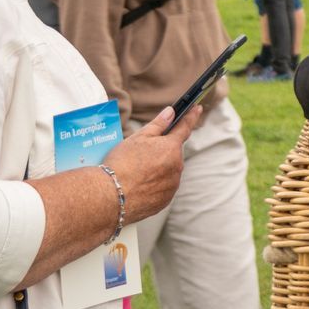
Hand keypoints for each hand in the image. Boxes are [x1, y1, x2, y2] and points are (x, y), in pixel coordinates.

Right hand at [103, 105, 204, 224]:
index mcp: (172, 148)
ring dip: (157, 169)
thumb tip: (171, 112)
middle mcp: (177, 166)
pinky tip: (138, 185)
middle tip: (140, 155)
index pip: (185, 127)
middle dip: (161, 151)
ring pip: (168, 171)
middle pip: (173, 153)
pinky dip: (153, 185)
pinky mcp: (165, 200)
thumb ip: (158, 124)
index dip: (191, 116)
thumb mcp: (138, 138)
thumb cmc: (122, 164)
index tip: (197, 108)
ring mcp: (172, 185)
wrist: (110, 197)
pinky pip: (162, 188)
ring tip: (135, 173)